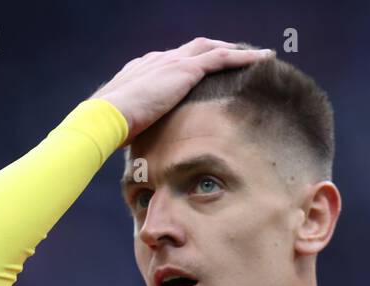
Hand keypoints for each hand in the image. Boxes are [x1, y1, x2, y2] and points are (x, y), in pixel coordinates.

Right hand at [90, 38, 273, 144]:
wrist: (107, 116)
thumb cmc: (111, 128)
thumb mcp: (129, 126)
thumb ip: (139, 129)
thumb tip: (143, 152)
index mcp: (143, 70)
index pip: (172, 63)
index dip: (190, 66)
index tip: (202, 73)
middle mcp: (159, 60)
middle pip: (194, 49)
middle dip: (214, 51)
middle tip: (235, 57)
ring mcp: (172, 62)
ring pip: (211, 49)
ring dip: (234, 51)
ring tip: (257, 56)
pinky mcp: (185, 69)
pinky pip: (221, 58)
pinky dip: (243, 58)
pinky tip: (262, 59)